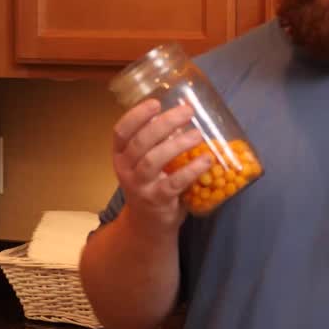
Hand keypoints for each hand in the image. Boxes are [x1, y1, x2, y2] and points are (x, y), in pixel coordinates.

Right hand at [112, 100, 213, 236]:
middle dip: (164, 124)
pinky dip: (192, 170)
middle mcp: (125, 169)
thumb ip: (157, 141)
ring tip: (198, 134)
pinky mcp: (156, 200)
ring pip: (154, 160)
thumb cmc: (151, 184)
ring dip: (177, 144)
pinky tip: (207, 160)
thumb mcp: (146, 162)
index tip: (156, 102)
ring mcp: (139, 186)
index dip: (137, 115)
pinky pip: (174, 183)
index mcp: (121, 155)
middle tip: (187, 111)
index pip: (121, 131)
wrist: (147, 225)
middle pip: (140, 142)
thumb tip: (183, 115)